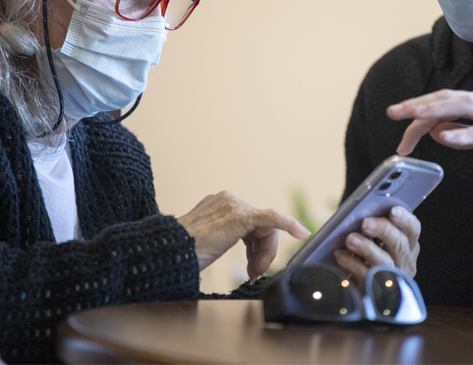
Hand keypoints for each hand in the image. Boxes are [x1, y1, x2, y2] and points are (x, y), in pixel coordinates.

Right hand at [177, 191, 310, 279]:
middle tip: (255, 273)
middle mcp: (227, 200)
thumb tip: (240, 251)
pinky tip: (302, 232)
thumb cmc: (181, 253)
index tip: (255, 265)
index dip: (254, 247)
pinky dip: (289, 224)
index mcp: (216, 205)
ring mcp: (234, 205)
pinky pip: (273, 218)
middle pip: (259, 227)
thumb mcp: (206, 242)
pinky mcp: (242, 216)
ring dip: (265, 253)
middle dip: (260, 252)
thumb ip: (223, 238)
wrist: (170, 251)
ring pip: (266, 228)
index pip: (247, 225)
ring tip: (254, 272)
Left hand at [333, 205, 420, 284]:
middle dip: (384, 231)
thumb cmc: (366, 254)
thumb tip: (361, 211)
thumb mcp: (375, 239)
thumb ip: (374, 226)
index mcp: (407, 245)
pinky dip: (353, 265)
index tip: (393, 211)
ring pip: (384, 264)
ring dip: (367, 249)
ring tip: (350, 239)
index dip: (405, 220)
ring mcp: (392, 279)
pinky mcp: (375, 292)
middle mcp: (404, 262)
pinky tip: (341, 255)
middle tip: (366, 223)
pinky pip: (366, 278)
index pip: (413, 229)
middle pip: (399, 245)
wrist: (361, 288)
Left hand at [386, 88, 472, 171]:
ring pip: (463, 106)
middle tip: (392, 112)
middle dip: (417, 105)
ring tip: (412, 116)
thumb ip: (463, 134)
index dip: (418, 116)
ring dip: (435, 110)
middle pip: (446, 99)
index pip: (442, 104)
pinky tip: (446, 137)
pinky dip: (465, 133)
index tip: (400, 133)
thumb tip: (437, 131)